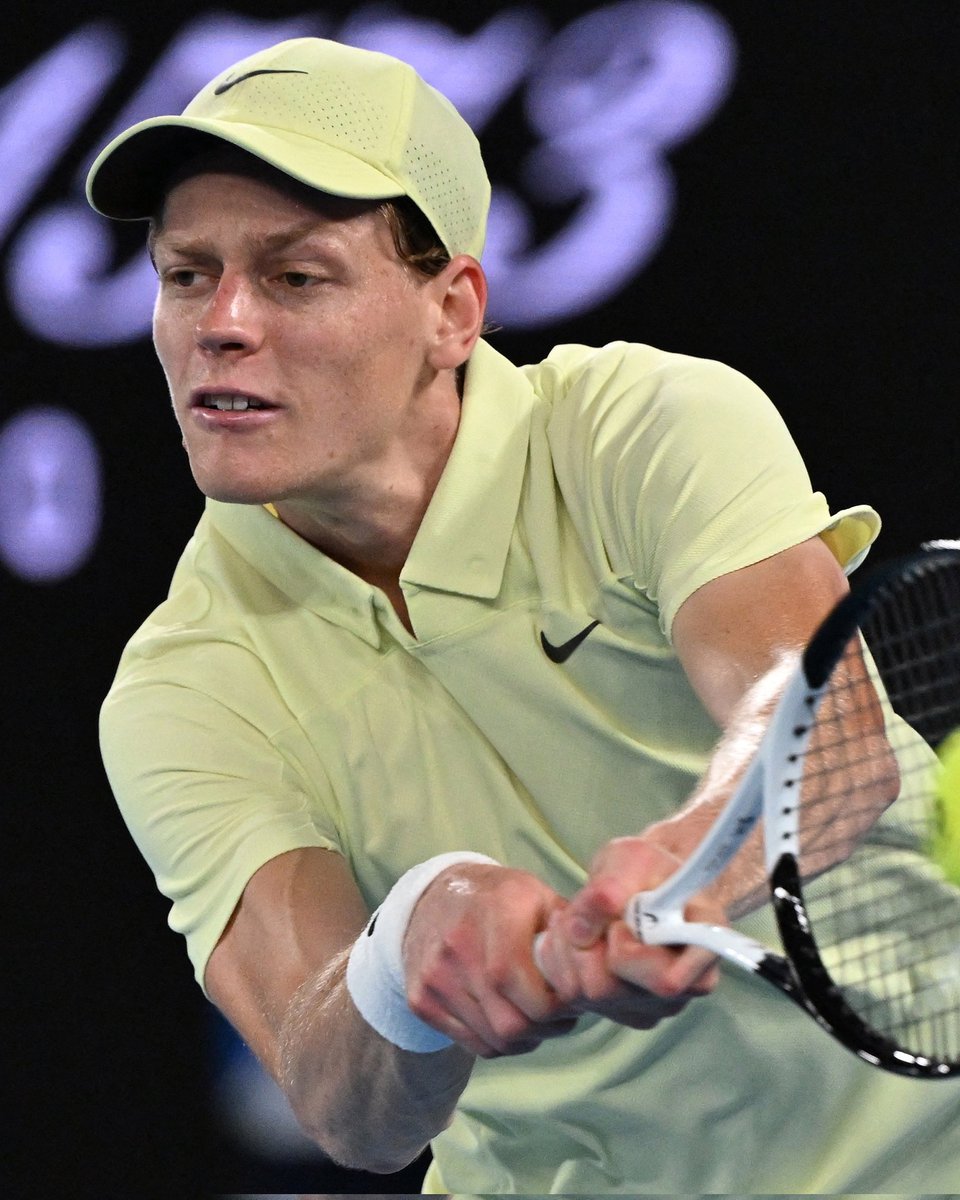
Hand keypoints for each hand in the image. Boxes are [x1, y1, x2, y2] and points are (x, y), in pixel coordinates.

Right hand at [402, 863, 580, 1057]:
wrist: (433, 898)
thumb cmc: (500, 900)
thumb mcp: (538, 897)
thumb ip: (571, 929)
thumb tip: (603, 968)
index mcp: (497, 911)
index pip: (525, 986)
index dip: (556, 1006)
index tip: (573, 1000)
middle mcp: (459, 944)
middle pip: (511, 1022)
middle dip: (546, 1027)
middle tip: (561, 1015)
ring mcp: (435, 975)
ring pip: (495, 1039)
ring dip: (527, 1038)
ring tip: (539, 1016)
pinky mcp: (422, 1000)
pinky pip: (474, 1045)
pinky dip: (500, 1042)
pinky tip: (511, 1017)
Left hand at [535, 837, 721, 1029]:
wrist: (644, 882)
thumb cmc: (649, 870)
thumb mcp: (632, 858)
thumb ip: (610, 886)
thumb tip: (580, 929)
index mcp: (705, 945)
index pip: (666, 982)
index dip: (628, 953)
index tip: (619, 922)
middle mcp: (685, 986)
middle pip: (610, 989)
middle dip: (587, 944)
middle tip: (590, 910)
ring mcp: (653, 1004)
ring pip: (584, 994)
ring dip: (568, 949)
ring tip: (583, 917)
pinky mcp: (621, 1010)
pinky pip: (571, 996)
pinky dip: (561, 961)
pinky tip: (577, 937)